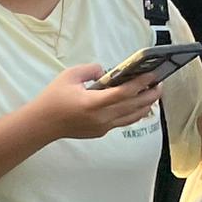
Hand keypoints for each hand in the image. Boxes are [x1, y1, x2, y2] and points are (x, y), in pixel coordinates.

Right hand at [37, 62, 165, 139]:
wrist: (42, 123)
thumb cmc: (53, 98)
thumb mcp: (68, 76)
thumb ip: (90, 70)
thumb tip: (106, 73)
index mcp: (93, 102)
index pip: (124, 92)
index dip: (141, 83)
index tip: (151, 74)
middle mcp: (101, 117)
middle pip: (135, 105)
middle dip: (150, 94)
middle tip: (159, 83)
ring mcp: (103, 126)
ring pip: (133, 116)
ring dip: (146, 105)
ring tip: (153, 94)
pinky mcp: (102, 131)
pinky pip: (124, 121)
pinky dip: (134, 112)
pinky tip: (138, 105)